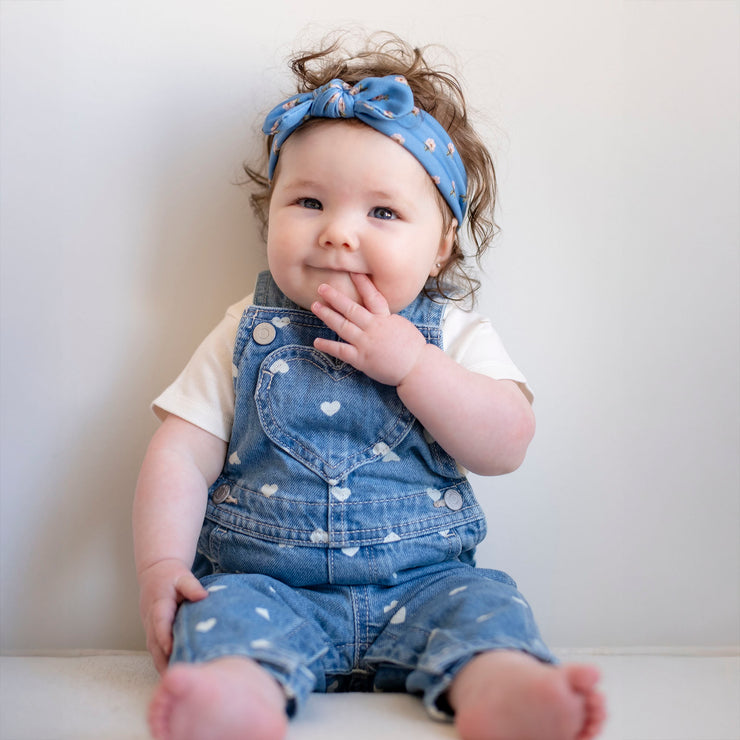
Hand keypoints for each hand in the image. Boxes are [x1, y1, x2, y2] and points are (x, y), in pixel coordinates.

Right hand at [138, 558, 207, 673]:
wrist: (155, 572)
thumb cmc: (171, 575)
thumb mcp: (182, 576)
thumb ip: (192, 586)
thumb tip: (203, 596)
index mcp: (158, 604)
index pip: (160, 623)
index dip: (164, 637)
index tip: (171, 650)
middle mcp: (151, 619)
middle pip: (154, 643)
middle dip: (163, 660)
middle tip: (178, 676)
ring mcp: (149, 626)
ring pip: (154, 649)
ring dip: (162, 664)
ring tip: (177, 681)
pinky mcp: (152, 631)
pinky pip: (156, 649)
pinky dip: (163, 660)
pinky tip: (175, 672)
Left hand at [311, 273, 427, 386]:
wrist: (417, 368)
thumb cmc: (412, 348)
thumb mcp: (401, 325)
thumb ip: (386, 318)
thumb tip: (376, 311)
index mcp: (385, 318)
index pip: (372, 296)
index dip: (362, 283)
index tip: (352, 272)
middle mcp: (374, 328)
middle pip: (351, 308)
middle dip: (335, 297)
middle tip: (322, 287)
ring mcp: (366, 343)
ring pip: (342, 326)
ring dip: (327, 315)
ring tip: (315, 306)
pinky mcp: (361, 359)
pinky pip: (341, 351)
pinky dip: (328, 346)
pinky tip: (316, 341)